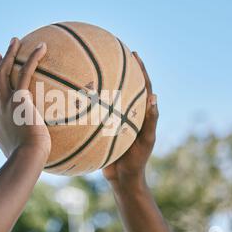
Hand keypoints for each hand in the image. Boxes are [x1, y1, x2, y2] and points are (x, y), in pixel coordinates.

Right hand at [0, 38, 50, 159]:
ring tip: (14, 40)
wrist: (26, 160)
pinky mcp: (18, 99)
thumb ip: (30, 157)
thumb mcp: (25, 161)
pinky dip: (31, 58)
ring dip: (6, 55)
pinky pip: (23, 73)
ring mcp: (4, 105)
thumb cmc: (29, 165)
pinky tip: (42, 47)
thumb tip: (43, 163)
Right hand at [103, 52, 158, 188]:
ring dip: (103, 84)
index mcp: (142, 113)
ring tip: (92, 69)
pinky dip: (90, 104)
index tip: (133, 53)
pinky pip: (96, 113)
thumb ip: (150, 120)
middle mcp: (129, 113)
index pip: (143, 86)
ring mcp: (115, 120)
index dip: (140, 69)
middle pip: (125, 87)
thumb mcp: (146, 140)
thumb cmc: (137, 160)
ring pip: (109, 98)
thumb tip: (154, 96)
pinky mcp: (104, 129)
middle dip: (121, 70)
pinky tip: (77, 98)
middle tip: (112, 53)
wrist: (122, 178)